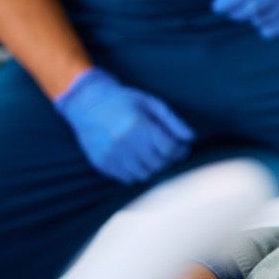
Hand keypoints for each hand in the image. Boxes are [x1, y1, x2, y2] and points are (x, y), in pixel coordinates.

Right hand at [53, 67, 194, 183]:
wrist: (87, 104)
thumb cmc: (124, 100)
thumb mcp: (151, 103)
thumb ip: (172, 121)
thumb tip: (191, 138)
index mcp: (139, 125)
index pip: (169, 148)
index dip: (180, 149)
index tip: (182, 146)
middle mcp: (124, 143)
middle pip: (159, 163)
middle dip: (169, 159)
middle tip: (169, 151)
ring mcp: (112, 156)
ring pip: (145, 174)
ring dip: (154, 167)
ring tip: (153, 154)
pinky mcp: (102, 165)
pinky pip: (128, 179)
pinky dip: (138, 173)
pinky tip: (138, 160)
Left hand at [210, 0, 278, 38]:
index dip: (228, 0)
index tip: (216, 7)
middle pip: (252, 10)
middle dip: (236, 13)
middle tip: (232, 11)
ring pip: (259, 21)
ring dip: (253, 17)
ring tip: (263, 7)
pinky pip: (268, 31)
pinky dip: (265, 26)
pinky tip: (274, 15)